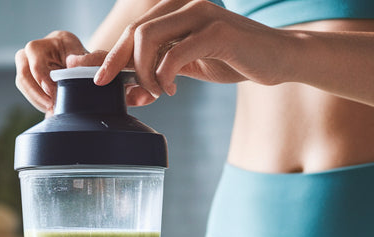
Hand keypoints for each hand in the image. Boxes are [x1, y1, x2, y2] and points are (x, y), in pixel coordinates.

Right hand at [14, 31, 156, 109]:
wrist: (88, 68)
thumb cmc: (92, 61)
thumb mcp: (96, 58)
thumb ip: (92, 60)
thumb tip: (74, 65)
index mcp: (52, 41)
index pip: (35, 56)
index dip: (41, 76)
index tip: (53, 92)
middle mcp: (36, 50)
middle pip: (23, 71)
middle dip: (36, 92)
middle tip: (51, 106)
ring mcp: (30, 64)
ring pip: (22, 82)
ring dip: (35, 99)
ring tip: (51, 110)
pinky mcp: (30, 79)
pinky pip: (27, 92)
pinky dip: (37, 102)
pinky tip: (49, 110)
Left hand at [95, 0, 291, 97]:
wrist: (279, 58)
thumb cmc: (235, 59)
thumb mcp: (189, 63)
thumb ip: (160, 67)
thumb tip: (127, 86)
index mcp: (176, 11)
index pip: (133, 29)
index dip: (109, 53)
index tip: (94, 76)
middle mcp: (186, 6)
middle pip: (135, 31)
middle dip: (115, 61)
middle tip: (110, 86)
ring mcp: (202, 15)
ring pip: (149, 38)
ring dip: (143, 71)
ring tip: (155, 91)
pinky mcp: (218, 32)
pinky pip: (176, 53)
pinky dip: (164, 75)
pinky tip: (171, 90)